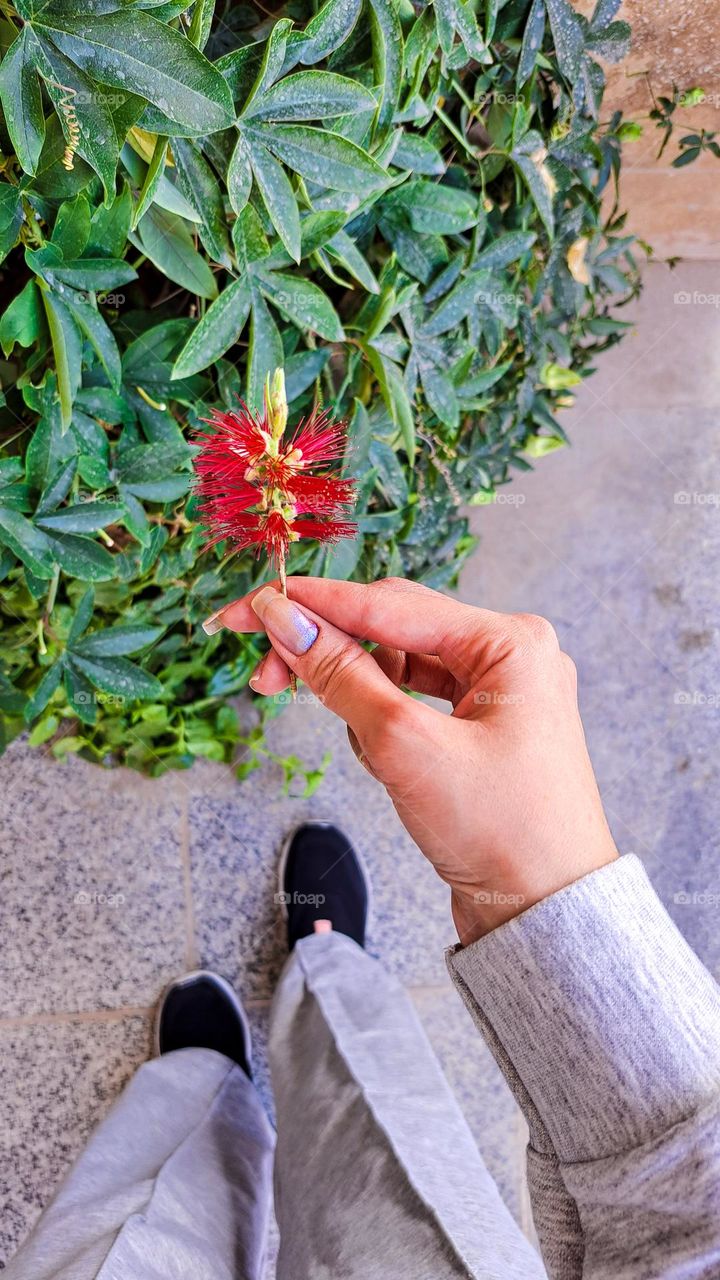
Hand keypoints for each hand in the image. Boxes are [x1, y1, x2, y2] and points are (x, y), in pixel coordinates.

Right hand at [207, 577, 617, 943]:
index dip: (311, 605)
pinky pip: (415, 701)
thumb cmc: (501, 831)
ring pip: (400, 666)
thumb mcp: (406, 747)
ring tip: (358, 743)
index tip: (251, 605)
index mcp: (510, 642)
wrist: (545, 913)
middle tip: (264, 674)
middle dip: (328, 649)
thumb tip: (287, 623)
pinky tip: (379, 753)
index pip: (387, 604)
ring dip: (358, 692)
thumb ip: (341, 676)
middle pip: (392, 627)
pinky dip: (384, 720)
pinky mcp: (483, 728)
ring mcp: (498, 692)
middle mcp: (510, 655)